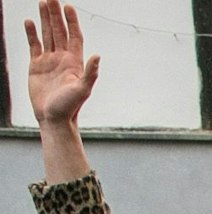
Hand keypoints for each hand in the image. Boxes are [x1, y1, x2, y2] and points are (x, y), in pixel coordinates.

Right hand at [26, 2, 98, 126]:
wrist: (53, 119)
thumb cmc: (70, 107)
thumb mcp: (82, 90)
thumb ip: (90, 73)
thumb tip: (98, 56)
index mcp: (75, 62)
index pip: (73, 36)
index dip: (71, 21)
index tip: (68, 6)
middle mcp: (63, 58)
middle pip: (59, 31)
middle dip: (56, 14)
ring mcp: (49, 61)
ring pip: (47, 35)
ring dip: (45, 19)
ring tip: (42, 3)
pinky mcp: (36, 66)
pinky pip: (34, 45)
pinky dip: (32, 33)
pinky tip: (30, 21)